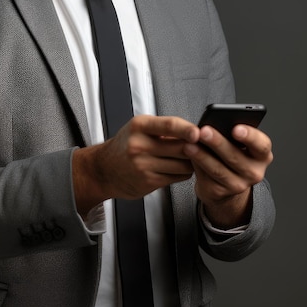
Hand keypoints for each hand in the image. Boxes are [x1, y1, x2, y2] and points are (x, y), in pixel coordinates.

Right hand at [73, 115, 199, 216]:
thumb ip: (163, 128)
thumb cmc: (124, 146)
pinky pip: (177, 177)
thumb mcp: (138, 128)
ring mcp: (144, 165)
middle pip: (180, 147)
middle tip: (202, 145)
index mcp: (139, 126)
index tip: (198, 132)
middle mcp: (140, 145)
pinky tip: (177, 167)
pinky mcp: (149, 182)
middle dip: (195, 147)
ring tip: (188, 157)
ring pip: (182, 164)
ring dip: (191, 162)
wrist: (103, 170)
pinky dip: (183, 173)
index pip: (169, 125)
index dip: (186, 129)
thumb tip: (193, 130)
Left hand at [184, 124, 273, 227]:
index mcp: (262, 155)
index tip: (236, 128)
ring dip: (202, 154)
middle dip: (217, 142)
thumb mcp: (238, 144)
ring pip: (218, 168)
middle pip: (235, 157)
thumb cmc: (231, 153)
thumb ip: (230, 133)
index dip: (250, 136)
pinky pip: (206, 176)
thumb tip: (212, 123)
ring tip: (190, 142)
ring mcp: (238, 185)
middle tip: (204, 130)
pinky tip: (187, 151)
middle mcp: (254, 172)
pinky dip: (196, 162)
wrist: (225, 183)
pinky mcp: (220, 192)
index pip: (262, 145)